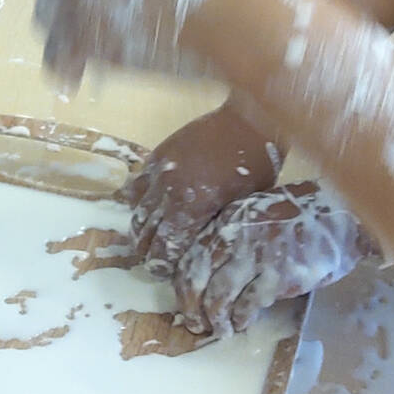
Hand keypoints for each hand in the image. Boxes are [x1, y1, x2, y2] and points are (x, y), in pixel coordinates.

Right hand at [128, 97, 280, 275]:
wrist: (249, 120)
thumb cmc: (256, 165)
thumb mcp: (243, 205)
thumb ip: (217, 227)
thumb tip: (203, 251)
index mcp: (192, 206)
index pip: (165, 246)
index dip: (162, 264)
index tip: (163, 273)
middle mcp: (168, 190)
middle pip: (146, 232)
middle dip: (147, 252)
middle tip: (153, 263)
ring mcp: (159, 170)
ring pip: (137, 210)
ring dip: (140, 229)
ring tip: (146, 241)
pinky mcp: (157, 155)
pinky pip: (137, 184)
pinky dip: (138, 201)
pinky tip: (146, 209)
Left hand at [171, 181, 372, 336]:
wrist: (339, 214)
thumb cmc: (297, 215)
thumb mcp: (255, 214)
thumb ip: (231, 236)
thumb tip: (209, 271)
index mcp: (226, 220)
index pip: (190, 257)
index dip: (182, 286)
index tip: (185, 303)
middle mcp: (235, 237)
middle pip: (197, 279)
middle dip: (192, 308)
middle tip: (195, 324)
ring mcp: (257, 256)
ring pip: (218, 295)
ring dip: (215, 319)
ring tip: (219, 330)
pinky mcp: (279, 276)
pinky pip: (249, 304)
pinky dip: (240, 318)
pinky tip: (241, 324)